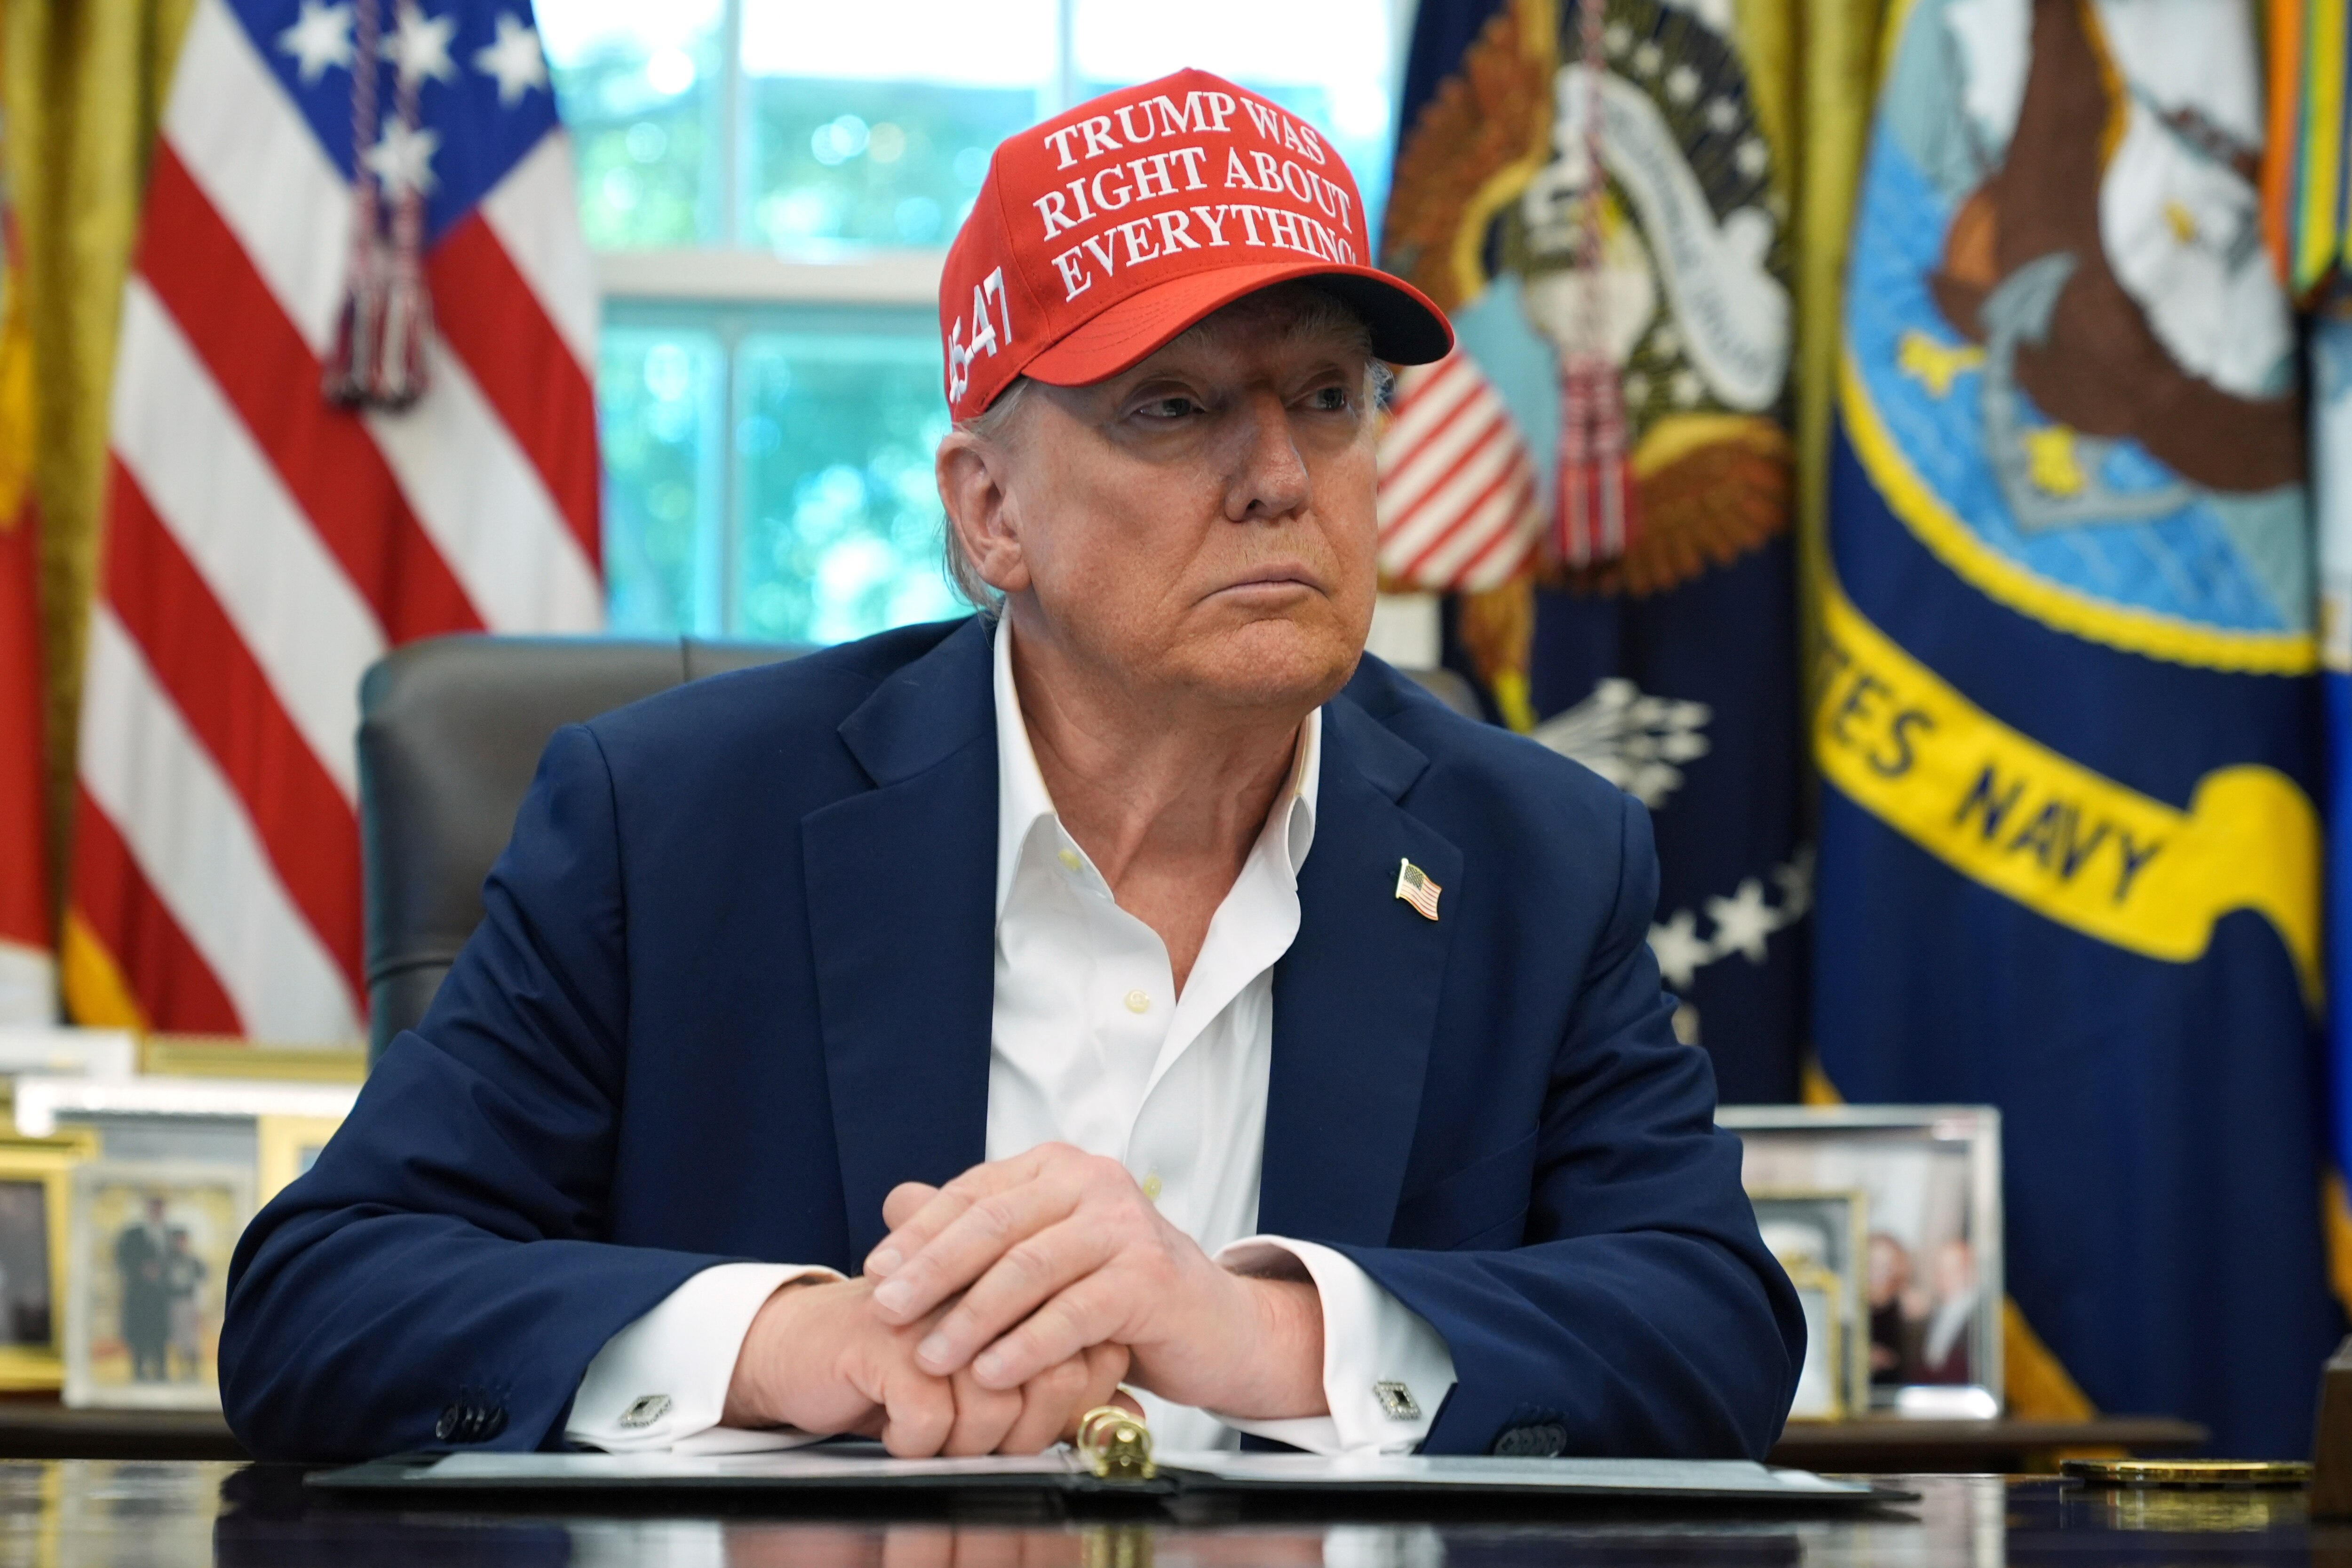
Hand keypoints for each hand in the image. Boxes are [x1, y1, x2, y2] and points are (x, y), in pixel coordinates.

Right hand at [722, 1276, 1129, 1455]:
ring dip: (965, 1441)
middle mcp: (984, 1282)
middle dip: (1020, 1432)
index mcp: (1017, 1275)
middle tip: (981, 1438)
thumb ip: (1063, 1390)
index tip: (1031, 1422)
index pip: (1084, 1346)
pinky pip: (932, 1418)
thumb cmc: (904, 1359)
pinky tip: (898, 1427)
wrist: (804, 1350)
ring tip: (938, 1434)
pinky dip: (916, 1441)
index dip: (1067, 1403)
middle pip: (1050, 1377)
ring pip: (994, 1403)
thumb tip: (1131, 1416)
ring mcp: (935, 1307)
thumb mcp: (994, 1376)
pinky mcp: (885, 1340)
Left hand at [861, 1143, 1326, 1418]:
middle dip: (932, 1271)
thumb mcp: (1043, 1255)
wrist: (1216, 1327)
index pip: (974, 1193)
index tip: (874, 1271)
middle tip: (886, 1310)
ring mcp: (1125, 1226)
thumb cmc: (1119, 1292)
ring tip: (930, 1356)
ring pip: (1028, 1269)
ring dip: (971, 1317)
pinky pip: (1073, 1313)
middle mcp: (1093, 1183)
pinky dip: (1026, 1346)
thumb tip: (894, 1203)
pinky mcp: (1150, 1277)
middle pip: (994, 1224)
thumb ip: (975, 1229)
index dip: (920, 1233)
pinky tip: (991, 1373)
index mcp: (1058, 1168)